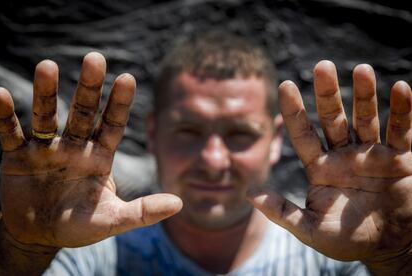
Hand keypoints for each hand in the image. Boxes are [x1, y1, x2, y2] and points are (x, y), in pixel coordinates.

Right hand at [0, 52, 181, 248]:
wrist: (40, 236)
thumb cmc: (79, 226)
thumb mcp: (112, 220)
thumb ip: (143, 211)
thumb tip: (180, 203)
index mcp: (99, 156)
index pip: (113, 124)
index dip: (120, 103)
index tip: (128, 77)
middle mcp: (75, 146)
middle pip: (83, 112)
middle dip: (89, 88)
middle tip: (95, 58)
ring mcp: (46, 149)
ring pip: (46, 116)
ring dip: (46, 93)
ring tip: (47, 66)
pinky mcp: (18, 157)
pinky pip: (10, 134)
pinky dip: (4, 117)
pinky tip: (0, 94)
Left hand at [248, 61, 411, 273]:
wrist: (390, 249)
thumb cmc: (348, 241)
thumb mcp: (311, 230)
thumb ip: (283, 213)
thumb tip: (249, 196)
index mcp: (320, 167)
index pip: (303, 133)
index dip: (294, 111)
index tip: (284, 85)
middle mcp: (344, 155)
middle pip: (333, 118)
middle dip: (328, 93)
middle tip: (322, 65)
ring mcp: (372, 154)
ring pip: (366, 118)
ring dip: (365, 95)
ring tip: (361, 69)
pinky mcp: (401, 158)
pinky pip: (401, 130)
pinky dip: (402, 111)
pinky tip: (401, 89)